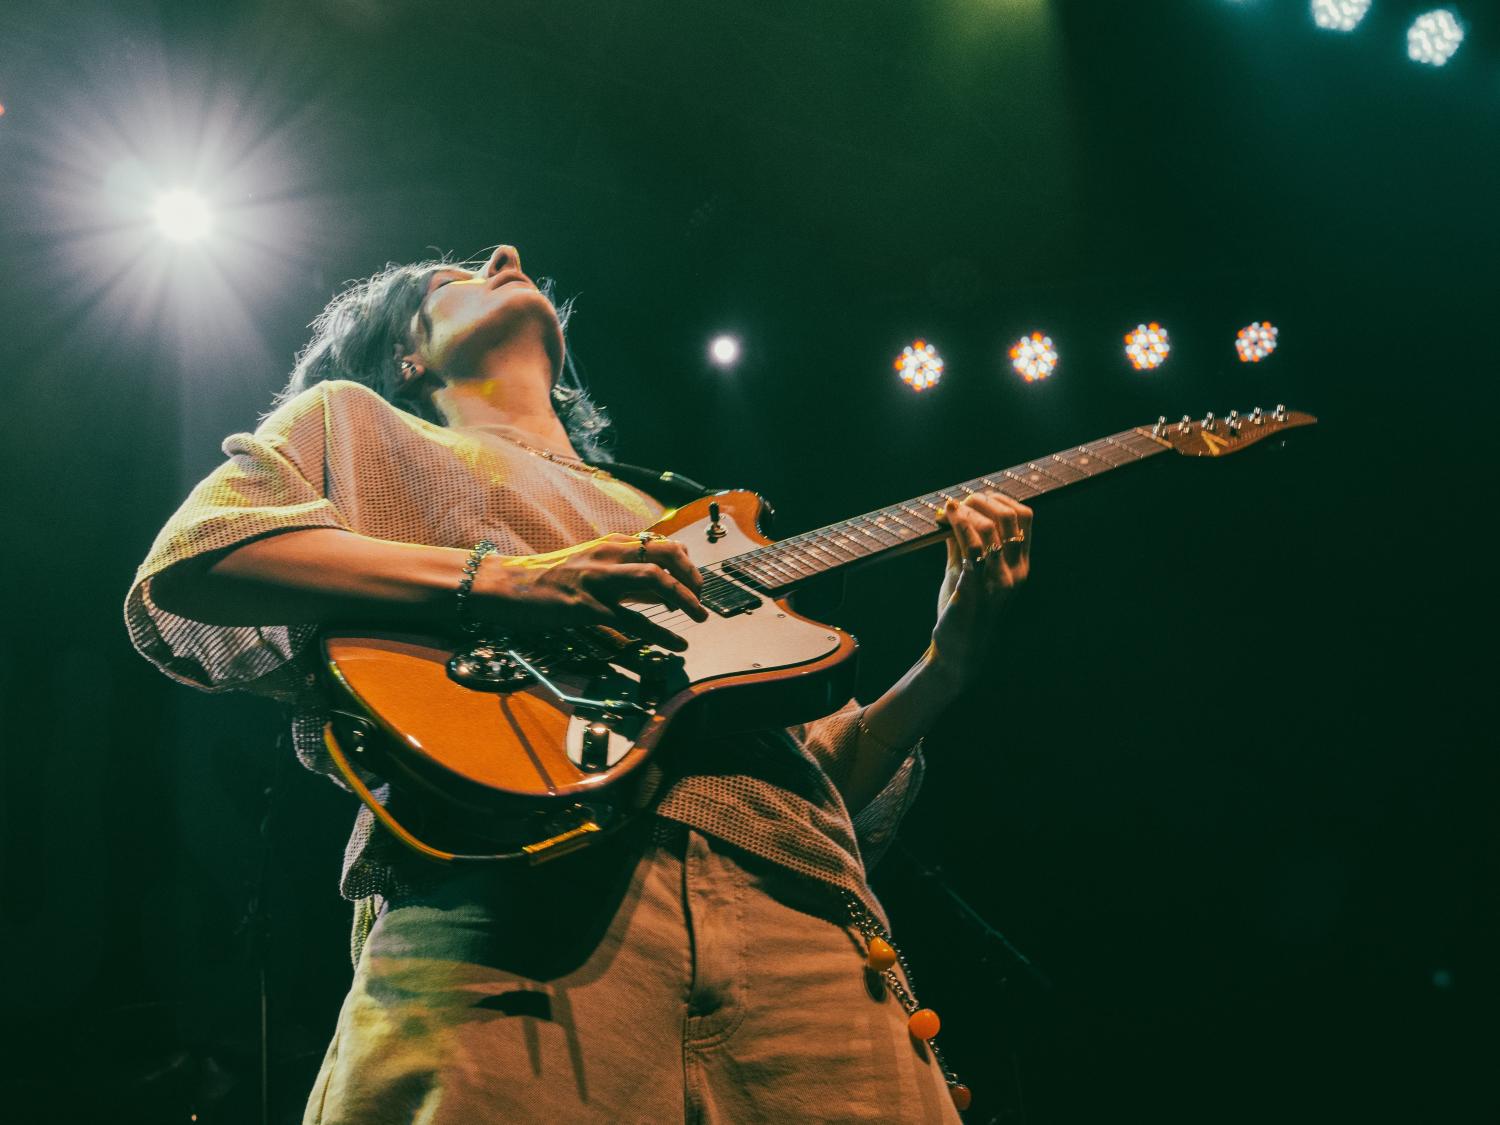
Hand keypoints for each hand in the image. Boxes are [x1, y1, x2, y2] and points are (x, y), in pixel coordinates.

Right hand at [472, 533, 707, 650]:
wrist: (506, 585)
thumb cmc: (548, 578)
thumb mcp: (591, 567)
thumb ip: (625, 576)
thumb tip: (661, 591)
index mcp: (611, 544)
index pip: (660, 543)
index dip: (686, 562)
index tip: (697, 582)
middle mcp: (609, 555)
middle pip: (665, 553)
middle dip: (692, 574)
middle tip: (703, 597)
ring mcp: (599, 580)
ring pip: (654, 579)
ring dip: (684, 597)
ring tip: (700, 615)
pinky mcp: (587, 606)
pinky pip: (631, 620)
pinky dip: (659, 632)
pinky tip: (675, 643)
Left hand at [930, 491, 1033, 684]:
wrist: (960, 650)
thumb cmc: (964, 611)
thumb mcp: (967, 573)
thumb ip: (963, 545)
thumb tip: (952, 514)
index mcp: (1020, 566)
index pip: (1025, 518)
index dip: (1000, 499)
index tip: (975, 498)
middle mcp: (1015, 572)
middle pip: (1009, 517)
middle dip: (982, 501)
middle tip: (959, 502)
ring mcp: (997, 581)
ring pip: (990, 529)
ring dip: (966, 512)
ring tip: (949, 508)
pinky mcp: (976, 589)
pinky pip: (972, 550)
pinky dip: (958, 528)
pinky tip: (945, 520)